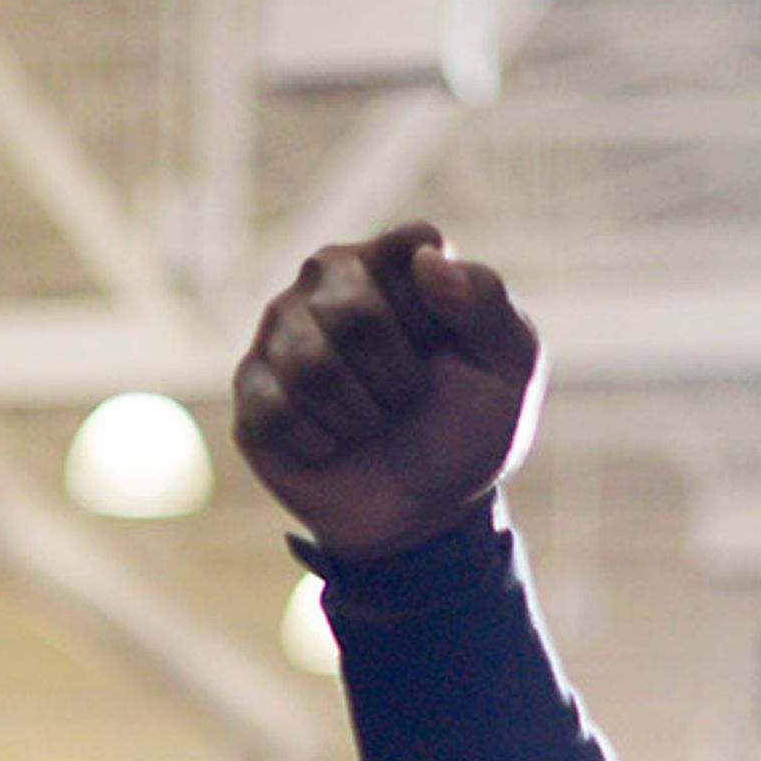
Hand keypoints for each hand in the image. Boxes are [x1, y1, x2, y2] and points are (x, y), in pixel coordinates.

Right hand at [233, 223, 542, 561]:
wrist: (421, 513)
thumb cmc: (467, 428)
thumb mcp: (509, 366)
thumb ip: (486, 302)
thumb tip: (427, 259)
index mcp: (395, 259)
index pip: (409, 246)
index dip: (434, 315)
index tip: (444, 348)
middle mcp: (331, 279)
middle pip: (352, 313)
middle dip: (395, 378)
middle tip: (404, 400)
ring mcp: (282, 330)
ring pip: (308, 365)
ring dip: (356, 416)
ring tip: (367, 424)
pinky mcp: (251, 386)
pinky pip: (272, 410)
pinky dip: (316, 444)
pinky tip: (328, 446)